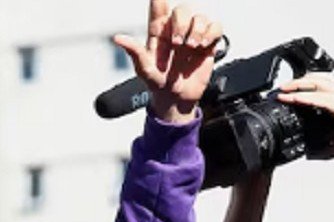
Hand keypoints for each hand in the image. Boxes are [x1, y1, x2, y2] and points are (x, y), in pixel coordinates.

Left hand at [113, 0, 221, 123]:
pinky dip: (212, 33)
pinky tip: (204, 45)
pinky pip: (216, 27)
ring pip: (200, 17)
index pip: (158, 7)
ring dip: (198, 30)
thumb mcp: (144, 70)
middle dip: (182, 24)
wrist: (177, 99)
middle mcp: (176, 30)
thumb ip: (134, 52)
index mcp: (159, 32)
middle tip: (178, 44)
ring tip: (192, 47)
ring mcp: (193, 36)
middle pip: (183, 9)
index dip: (160, 0)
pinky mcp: (207, 44)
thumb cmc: (158, 83)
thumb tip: (118, 38)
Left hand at [277, 73, 333, 159]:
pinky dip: (305, 98)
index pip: (320, 90)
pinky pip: (321, 99)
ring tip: (283, 90)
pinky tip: (293, 99)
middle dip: (298, 82)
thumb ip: (326, 149)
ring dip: (298, 85)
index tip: (286, 96)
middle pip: (318, 80)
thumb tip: (311, 155)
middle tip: (280, 89)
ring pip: (318, 84)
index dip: (303, 89)